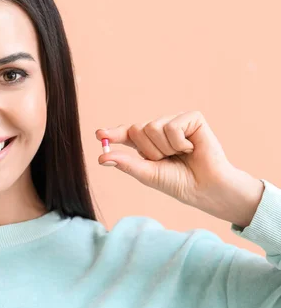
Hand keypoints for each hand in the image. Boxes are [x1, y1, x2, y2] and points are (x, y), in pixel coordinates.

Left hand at [95, 111, 263, 227]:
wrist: (206, 188)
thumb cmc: (179, 182)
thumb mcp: (147, 174)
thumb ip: (126, 163)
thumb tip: (101, 158)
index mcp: (147, 143)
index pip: (126, 133)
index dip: (113, 133)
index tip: (100, 135)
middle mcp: (159, 129)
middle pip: (136, 129)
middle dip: (148, 150)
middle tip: (166, 160)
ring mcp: (175, 121)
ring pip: (152, 127)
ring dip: (164, 148)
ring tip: (181, 155)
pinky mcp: (192, 118)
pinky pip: (171, 126)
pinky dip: (179, 142)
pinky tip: (191, 148)